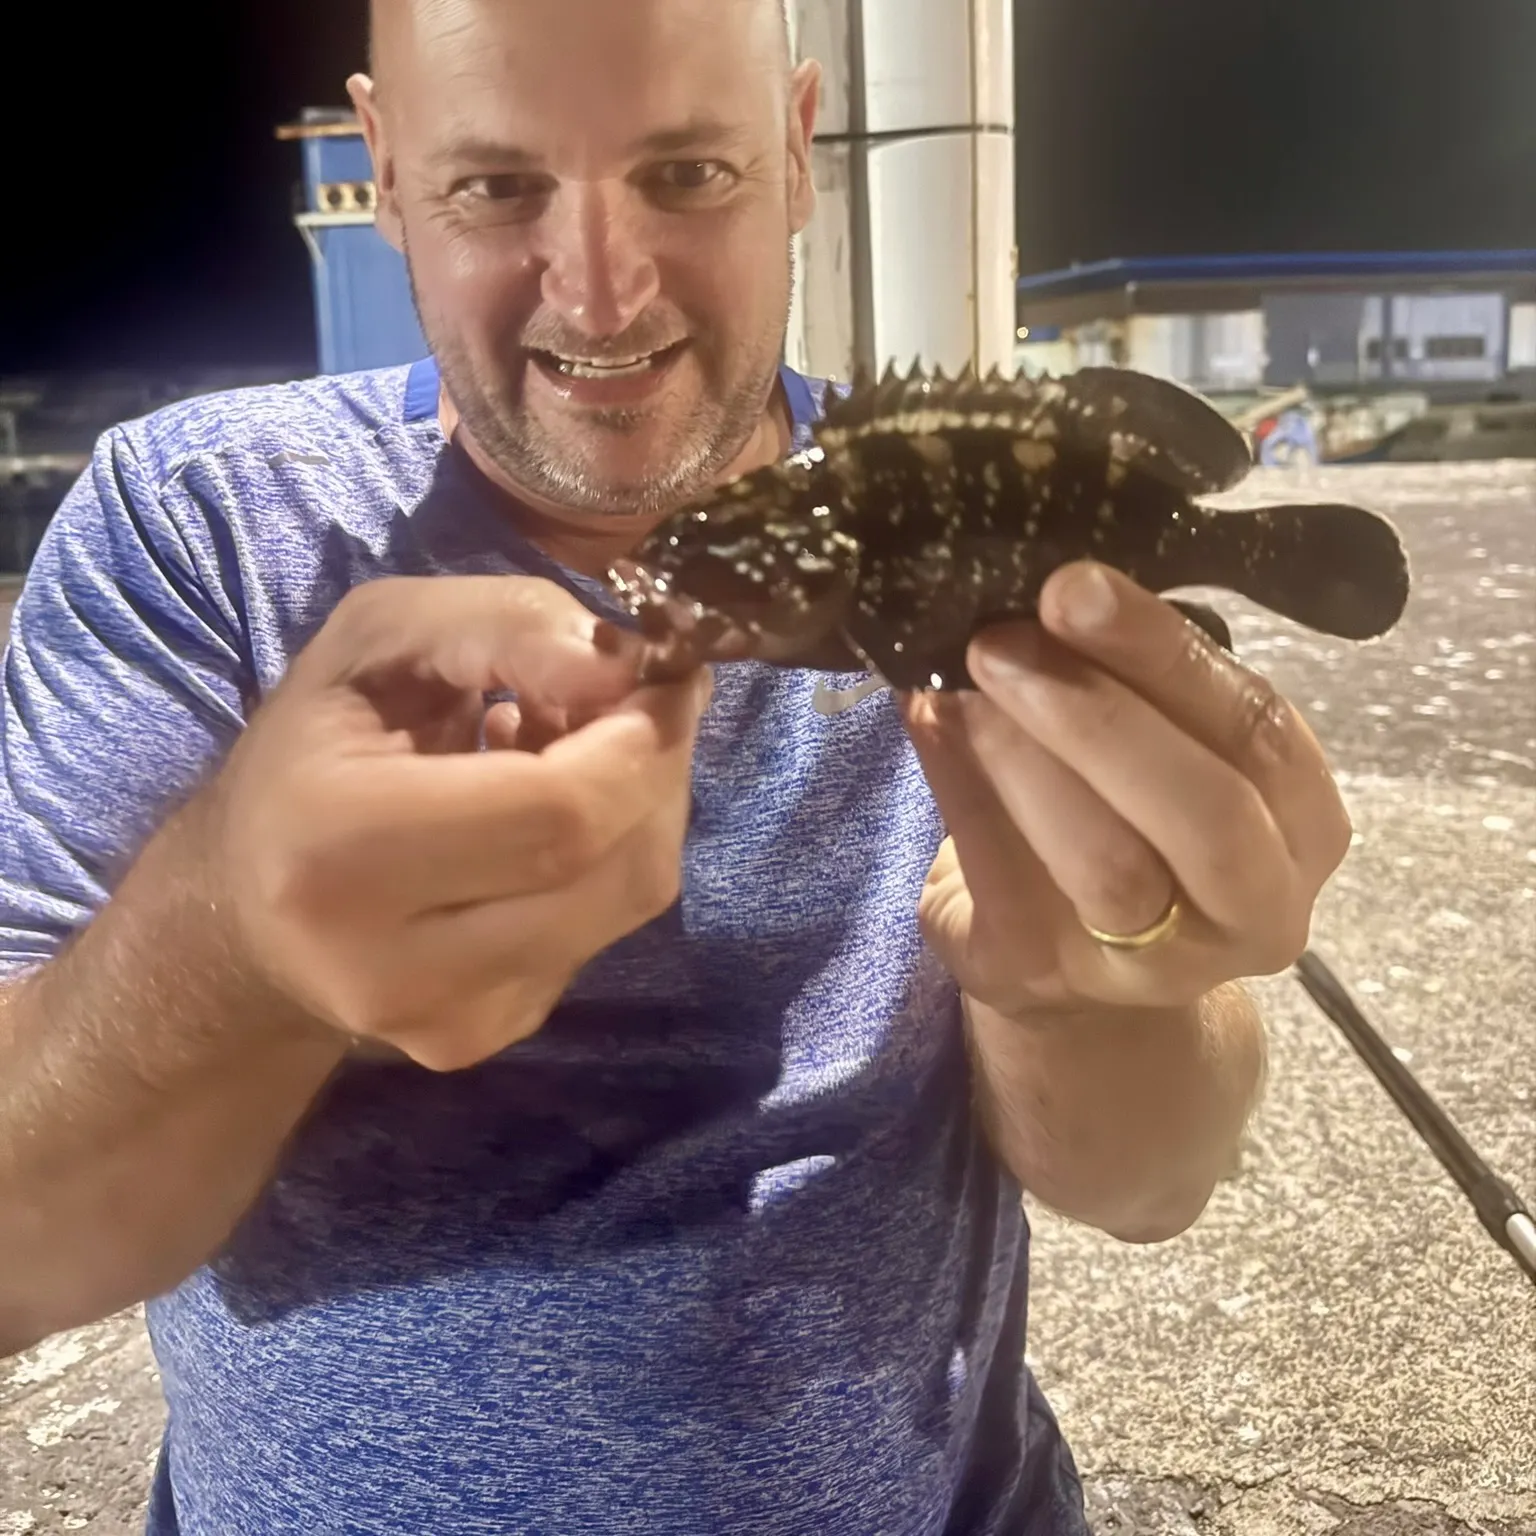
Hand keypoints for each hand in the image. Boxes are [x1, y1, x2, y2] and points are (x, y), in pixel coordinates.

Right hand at [209, 575, 709, 1070]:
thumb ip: (503, 624)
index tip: (660, 675)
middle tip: (633, 702)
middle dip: (655, 767)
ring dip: (639, 810)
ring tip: (577, 754)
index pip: (563, 813)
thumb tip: (630, 663)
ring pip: (629, 902)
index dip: (641, 738)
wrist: (243, 913)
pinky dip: (607, 860)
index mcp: (342, 851)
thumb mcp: (378, 640)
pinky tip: (548, 825)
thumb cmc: (308, 753)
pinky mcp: (485, 1038)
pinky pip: (603, 933)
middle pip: (618, 866)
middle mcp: (394, 967)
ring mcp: (448, 1022)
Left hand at [905, 562, 1350, 1016]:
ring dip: (1025, 757)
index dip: (1163, 653)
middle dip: (1098, 714)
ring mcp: (1154, 966)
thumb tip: (1046, 588)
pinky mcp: (1044, 978)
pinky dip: (959, 789)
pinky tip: (928, 720)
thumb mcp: (1158, 747)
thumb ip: (1128, 683)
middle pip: (1207, 814)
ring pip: (1111, 865)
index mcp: (1302, 827)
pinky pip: (1002, 882)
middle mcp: (1256, 911)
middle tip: (1003, 638)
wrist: (1070, 963)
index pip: (1258, 729)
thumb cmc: (1125, 822)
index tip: (1074, 586)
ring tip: (962, 682)